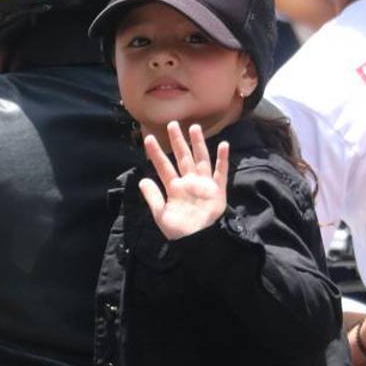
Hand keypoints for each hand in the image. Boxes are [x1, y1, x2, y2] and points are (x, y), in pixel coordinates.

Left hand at [140, 121, 229, 240]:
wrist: (197, 241)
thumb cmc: (179, 230)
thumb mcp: (161, 214)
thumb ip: (153, 197)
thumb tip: (142, 180)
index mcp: (174, 188)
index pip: (163, 166)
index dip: (156, 153)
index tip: (149, 139)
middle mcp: (189, 182)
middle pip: (183, 157)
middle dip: (178, 141)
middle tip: (173, 124)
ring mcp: (204, 185)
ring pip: (200, 160)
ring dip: (198, 144)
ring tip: (195, 128)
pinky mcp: (217, 190)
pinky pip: (221, 173)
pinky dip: (222, 160)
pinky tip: (223, 146)